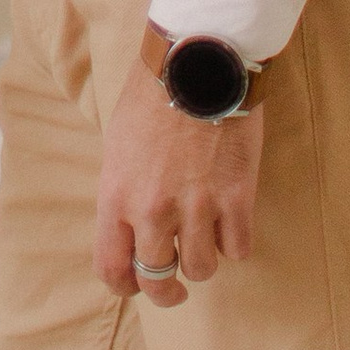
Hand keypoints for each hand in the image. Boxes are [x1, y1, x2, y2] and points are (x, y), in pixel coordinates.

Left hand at [91, 54, 262, 305]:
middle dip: (166, 290)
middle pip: (157, 281)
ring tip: (204, 235)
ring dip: (203, 258)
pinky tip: (230, 217)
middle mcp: (152, 209)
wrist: (195, 60)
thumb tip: (130, 230)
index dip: (125, 286)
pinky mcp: (236, 198)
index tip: (137, 285)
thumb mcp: (118, 144)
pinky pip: (238, 250)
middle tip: (176, 285)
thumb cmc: (151, 95)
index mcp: (116, 194)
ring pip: (201, 269)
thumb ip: (122, 192)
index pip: (112, 268)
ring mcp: (196, 207)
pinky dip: (235, 240)